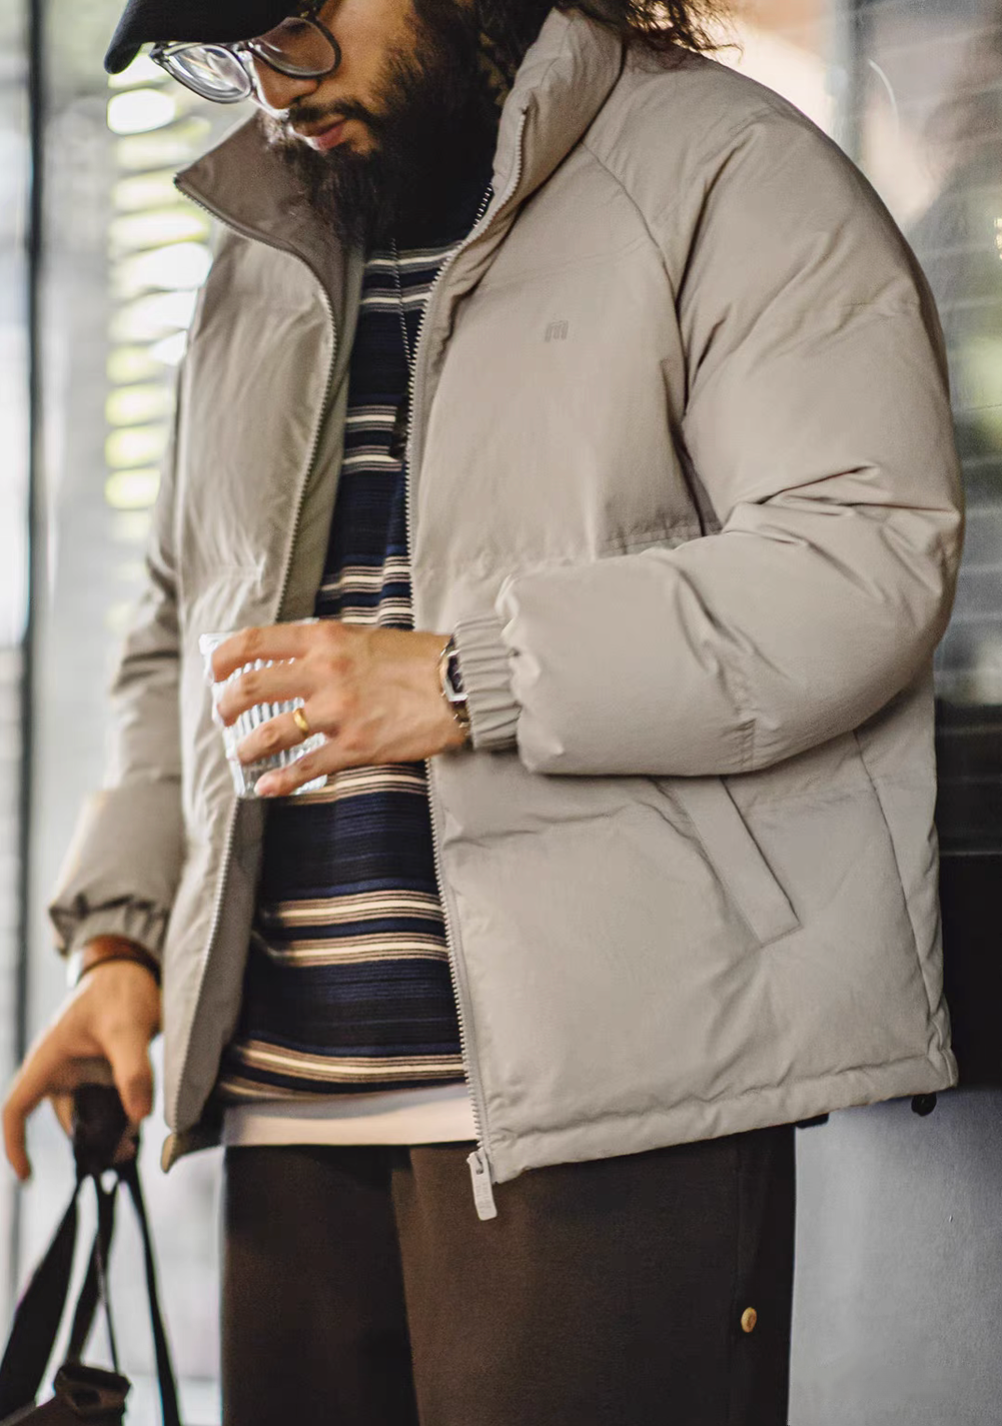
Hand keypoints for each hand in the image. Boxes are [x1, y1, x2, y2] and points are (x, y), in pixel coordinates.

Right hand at [2, 958, 160, 1181]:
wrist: (133, 969)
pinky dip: (122, 1115)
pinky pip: (108, 1103)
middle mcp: (59, 1071)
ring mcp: (81, 1073)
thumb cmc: (118, 990)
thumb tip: (139, 1116)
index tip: (29, 1176)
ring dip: (110, 1130)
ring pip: (90, 1115)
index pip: (16, 1109)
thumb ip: (133, 1070)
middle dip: (90, 1141)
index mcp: (47, 1059)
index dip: (16, 1145)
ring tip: (136, 1139)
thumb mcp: (126, 1028)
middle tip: (124, 1149)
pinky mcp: (103, 1074)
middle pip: (66, 1120)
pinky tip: (141, 1120)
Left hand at [211, 621, 467, 796]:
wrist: (459, 685)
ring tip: (241, 753)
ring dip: (246, 746)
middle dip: (226, 705)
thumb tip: (289, 661)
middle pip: (251, 687)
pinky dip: (280, 780)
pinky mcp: (355, 746)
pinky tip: (267, 787)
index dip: (223, 659)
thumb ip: (326, 647)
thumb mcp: (364, 637)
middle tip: (224, 716)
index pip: (254, 642)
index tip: (215, 672)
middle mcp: (324, 672)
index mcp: (325, 639)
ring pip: (271, 732)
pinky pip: (306, 766)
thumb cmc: (417, 660)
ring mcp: (338, 711)